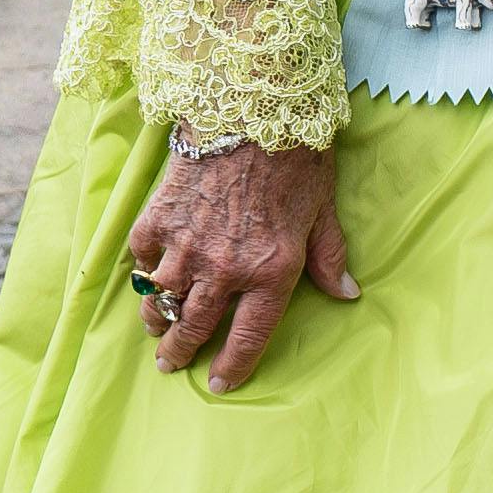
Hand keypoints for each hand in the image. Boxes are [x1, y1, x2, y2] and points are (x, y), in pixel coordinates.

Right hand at [124, 139, 358, 391]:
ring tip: (155, 329)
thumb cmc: (296, 158)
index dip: (232, 367)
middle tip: (171, 364)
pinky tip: (149, 277)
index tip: (220, 384)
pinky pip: (144, 261)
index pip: (248, 338)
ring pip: (162, 300)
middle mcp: (225, 269)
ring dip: (156, 320)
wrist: (252, 109)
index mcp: (272, 272)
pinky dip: (145, 272)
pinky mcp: (159, 220)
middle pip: (194, 327)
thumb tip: (348, 294)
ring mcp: (187, 246)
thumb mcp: (323, 211)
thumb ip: (330, 257)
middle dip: (180, 352)